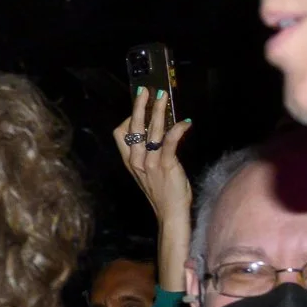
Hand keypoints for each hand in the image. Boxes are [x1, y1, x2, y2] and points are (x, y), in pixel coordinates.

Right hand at [115, 89, 192, 291]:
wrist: (170, 215)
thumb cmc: (164, 193)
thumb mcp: (150, 173)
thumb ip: (150, 154)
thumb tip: (159, 134)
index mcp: (130, 162)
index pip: (120, 134)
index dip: (127, 118)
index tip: (138, 105)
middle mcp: (136, 161)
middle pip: (132, 128)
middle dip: (138, 107)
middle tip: (145, 90)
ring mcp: (150, 164)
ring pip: (150, 132)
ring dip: (157, 113)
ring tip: (162, 98)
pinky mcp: (166, 166)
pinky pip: (169, 143)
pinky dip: (177, 131)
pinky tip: (185, 122)